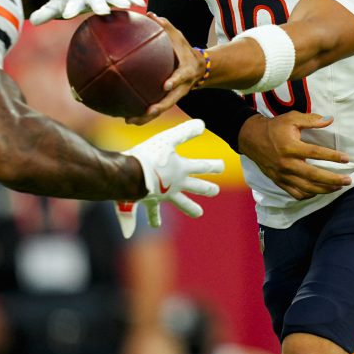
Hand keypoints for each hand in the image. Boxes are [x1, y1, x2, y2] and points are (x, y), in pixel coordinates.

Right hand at [114, 119, 223, 237]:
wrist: (131, 177)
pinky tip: (143, 230)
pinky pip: (150, 211)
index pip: (202, 166)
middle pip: (196, 187)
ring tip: (199, 213)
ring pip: (180, 203)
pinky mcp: (149, 201)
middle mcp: (176, 184)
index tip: (222, 166)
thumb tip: (202, 123)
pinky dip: (149, 219)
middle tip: (215, 191)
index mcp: (181, 170)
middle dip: (206, 188)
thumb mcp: (167, 139)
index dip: (213, 165)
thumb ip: (184, 132)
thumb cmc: (148, 157)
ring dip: (190, 208)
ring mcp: (164, 195)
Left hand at [125, 13, 205, 124]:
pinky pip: (155, 109)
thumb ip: (166, 28)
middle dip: (160, 107)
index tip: (166, 84)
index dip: (175, 81)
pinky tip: (126, 118)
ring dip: (147, 118)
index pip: (181, 76)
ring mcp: (175, 96)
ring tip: (130, 121)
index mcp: (186, 72)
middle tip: (147, 112)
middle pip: (171, 100)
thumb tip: (151, 14)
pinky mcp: (168, 100)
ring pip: (161, 110)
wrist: (199, 69)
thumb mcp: (179, 38)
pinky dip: (142, 115)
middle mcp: (181, 87)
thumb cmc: (185, 50)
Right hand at [238, 113, 351, 199]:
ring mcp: (282, 175)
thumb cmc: (274, 127)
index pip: (315, 153)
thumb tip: (330, 119)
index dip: (332, 156)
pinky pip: (295, 193)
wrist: (251, 138)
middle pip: (313, 175)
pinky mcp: (279, 181)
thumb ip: (311, 120)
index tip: (346, 158)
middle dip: (332, 179)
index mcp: (290, 146)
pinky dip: (308, 195)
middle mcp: (286, 163)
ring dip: (324, 189)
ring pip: (306, 187)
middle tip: (348, 180)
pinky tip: (318, 191)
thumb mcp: (291, 118)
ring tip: (338, 187)